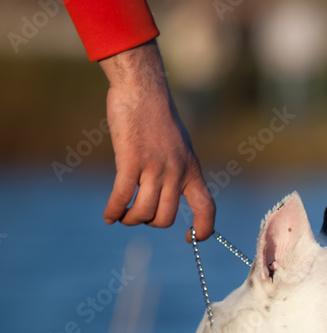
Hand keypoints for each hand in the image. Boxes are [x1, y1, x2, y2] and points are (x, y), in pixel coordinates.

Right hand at [99, 40, 214, 241]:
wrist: (143, 91)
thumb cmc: (157, 118)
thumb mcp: (178, 147)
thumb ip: (177, 171)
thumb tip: (168, 194)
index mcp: (192, 170)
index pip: (207, 209)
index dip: (203, 229)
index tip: (189, 237)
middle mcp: (177, 172)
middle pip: (166, 217)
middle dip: (150, 222)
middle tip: (139, 216)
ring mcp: (155, 167)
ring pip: (144, 211)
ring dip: (131, 219)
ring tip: (122, 217)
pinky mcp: (131, 160)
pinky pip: (123, 196)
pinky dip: (114, 211)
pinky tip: (108, 216)